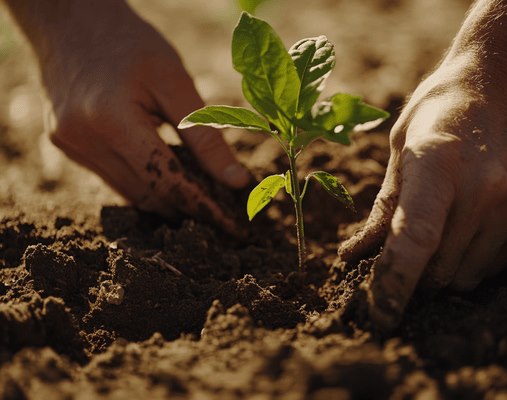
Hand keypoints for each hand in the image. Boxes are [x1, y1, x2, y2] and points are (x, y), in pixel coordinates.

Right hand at [23, 1, 249, 230]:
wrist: (72, 19)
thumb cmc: (131, 43)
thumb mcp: (175, 81)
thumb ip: (205, 136)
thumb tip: (236, 181)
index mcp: (111, 121)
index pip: (166, 181)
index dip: (203, 206)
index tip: (231, 224)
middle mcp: (84, 140)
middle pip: (149, 194)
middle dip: (189, 208)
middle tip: (224, 215)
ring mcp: (71, 146)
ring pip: (131, 193)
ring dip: (168, 200)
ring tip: (203, 201)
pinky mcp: (67, 145)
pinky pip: (114, 179)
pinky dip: (145, 183)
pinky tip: (169, 179)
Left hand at [339, 55, 506, 329]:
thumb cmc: (441, 113)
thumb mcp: (400, 148)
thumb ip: (383, 208)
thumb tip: (353, 257)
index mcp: (438, 162)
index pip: (414, 239)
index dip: (392, 283)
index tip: (378, 315)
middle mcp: (486, 187)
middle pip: (438, 270)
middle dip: (415, 273)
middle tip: (409, 246)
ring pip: (467, 276)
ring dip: (445, 267)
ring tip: (447, 223)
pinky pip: (497, 266)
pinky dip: (476, 257)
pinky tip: (476, 218)